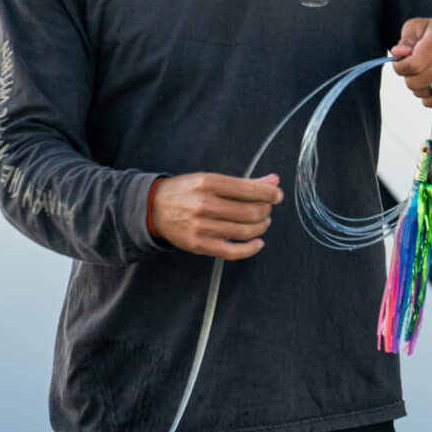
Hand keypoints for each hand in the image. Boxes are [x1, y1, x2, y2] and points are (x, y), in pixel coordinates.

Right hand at [147, 171, 281, 258]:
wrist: (154, 209)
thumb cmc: (185, 192)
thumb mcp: (210, 179)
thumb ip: (243, 182)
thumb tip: (273, 181)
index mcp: (207, 183)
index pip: (247, 189)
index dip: (268, 193)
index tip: (277, 195)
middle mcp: (204, 205)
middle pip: (249, 211)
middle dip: (265, 210)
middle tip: (267, 209)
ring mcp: (201, 227)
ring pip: (244, 231)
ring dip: (260, 227)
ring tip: (262, 222)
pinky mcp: (200, 245)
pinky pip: (232, 252)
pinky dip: (250, 249)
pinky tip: (257, 243)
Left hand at [389, 18, 431, 109]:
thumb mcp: (421, 26)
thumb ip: (406, 40)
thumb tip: (397, 54)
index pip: (413, 66)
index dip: (400, 67)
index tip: (400, 63)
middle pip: (416, 83)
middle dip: (408, 77)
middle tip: (414, 68)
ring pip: (424, 94)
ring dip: (419, 87)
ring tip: (425, 73)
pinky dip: (428, 96)